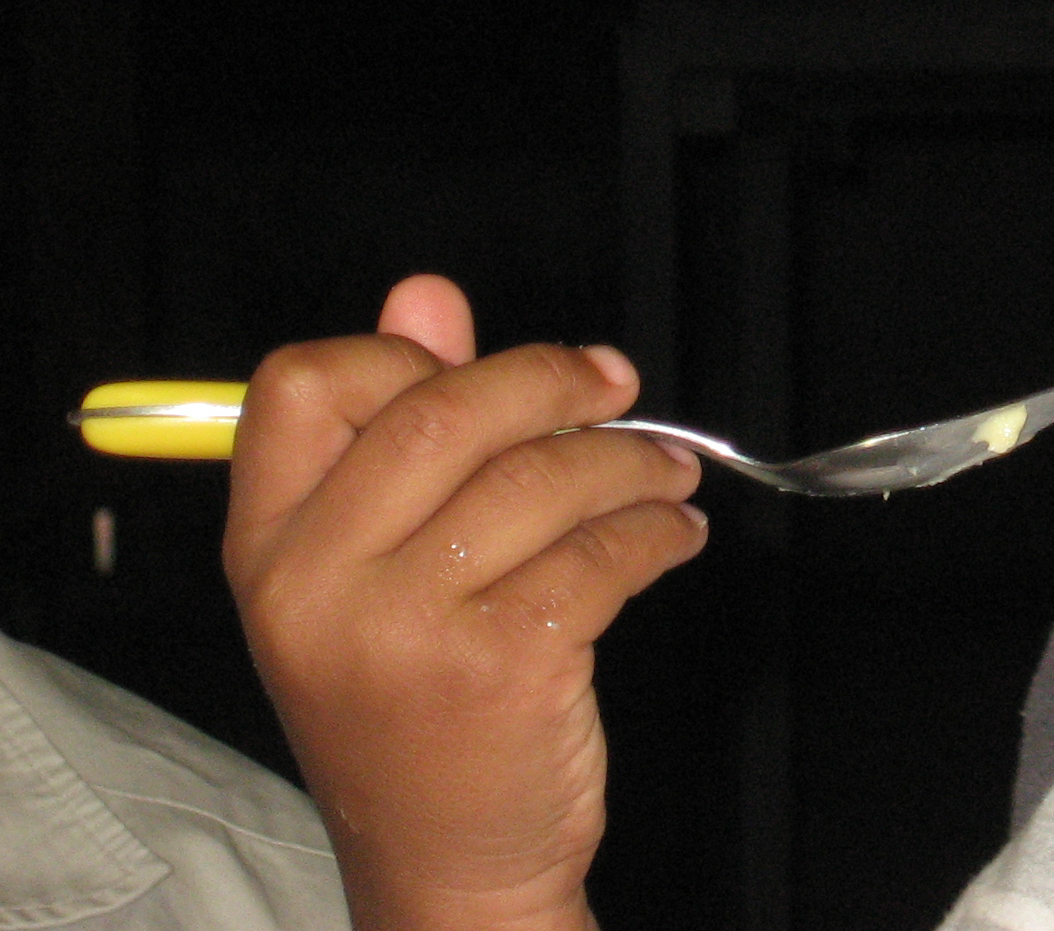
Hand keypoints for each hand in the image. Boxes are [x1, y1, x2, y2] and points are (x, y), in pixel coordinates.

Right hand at [223, 277, 707, 930]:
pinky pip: (603, 551)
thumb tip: (427, 294)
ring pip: (539, 478)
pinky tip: (674, 536)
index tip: (488, 369)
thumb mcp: (375, 575)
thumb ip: (399, 426)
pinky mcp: (500, 669)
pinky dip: (660, 530)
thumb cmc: (415, 707)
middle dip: (551, 381)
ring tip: (666, 474)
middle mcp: (317, 585)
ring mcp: (403, 631)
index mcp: (269, 549)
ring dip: (630, 461)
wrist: (448, 869)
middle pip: (440, 413)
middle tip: (618, 388)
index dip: (403, 355)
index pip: (301, 385)